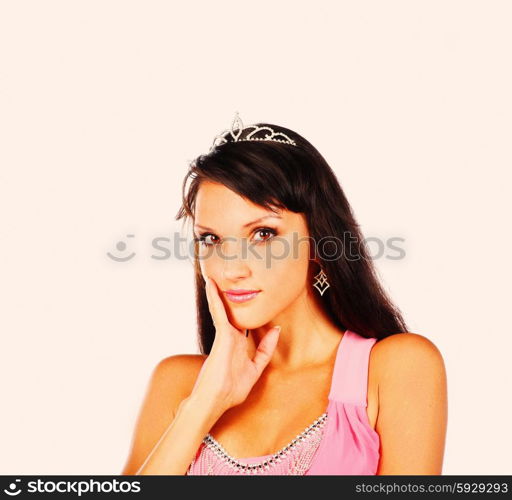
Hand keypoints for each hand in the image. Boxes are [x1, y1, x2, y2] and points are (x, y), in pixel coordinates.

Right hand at [190, 276, 280, 413]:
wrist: (213, 402)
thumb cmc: (230, 391)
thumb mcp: (255, 370)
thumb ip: (265, 351)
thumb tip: (276, 330)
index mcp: (236, 346)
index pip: (242, 324)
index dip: (246, 312)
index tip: (252, 300)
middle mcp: (229, 338)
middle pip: (231, 313)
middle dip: (229, 298)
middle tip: (227, 280)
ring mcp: (224, 336)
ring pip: (222, 309)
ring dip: (218, 294)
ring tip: (214, 277)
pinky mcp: (221, 336)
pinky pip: (219, 312)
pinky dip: (215, 299)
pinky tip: (212, 285)